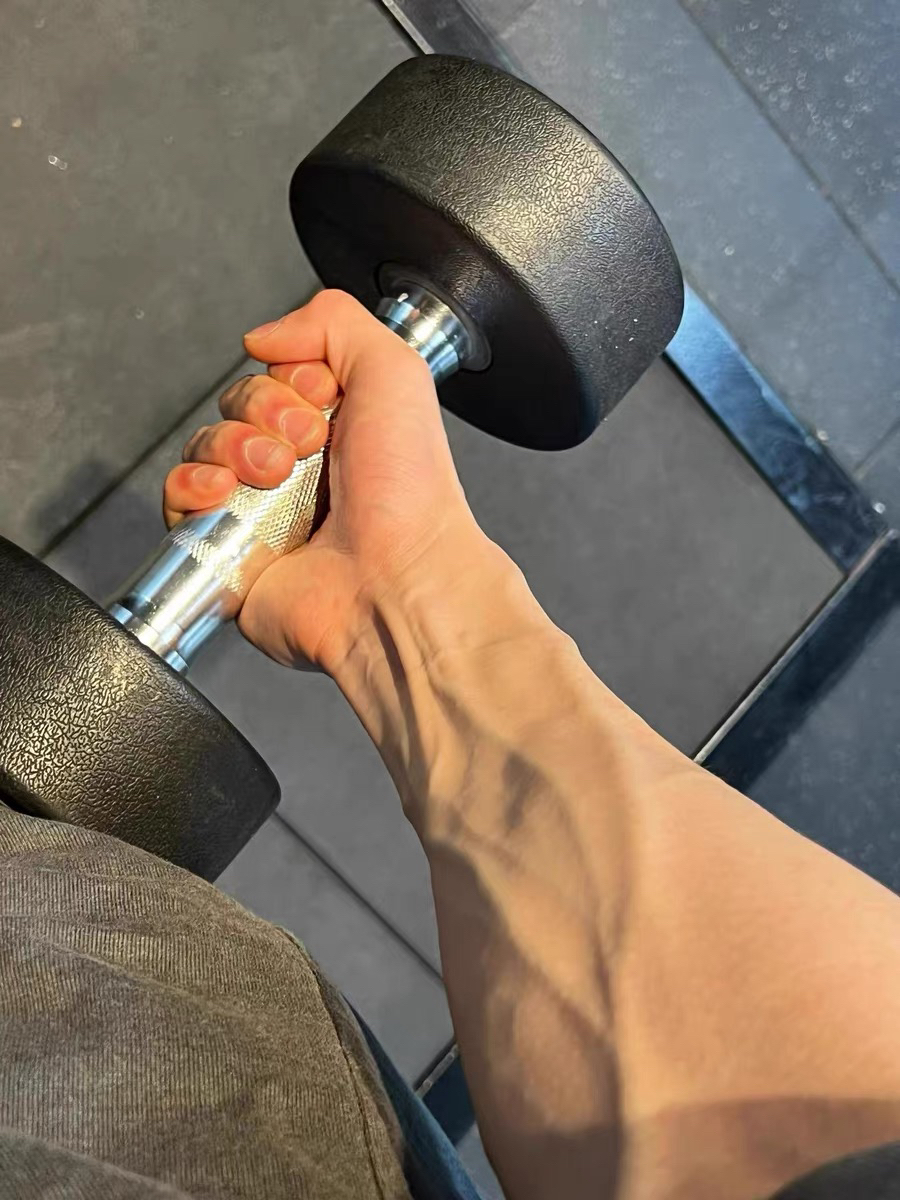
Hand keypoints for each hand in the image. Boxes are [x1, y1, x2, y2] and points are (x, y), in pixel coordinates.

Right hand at [163, 290, 491, 672]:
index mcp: (338, 428)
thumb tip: (263, 336)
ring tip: (276, 475)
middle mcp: (298, 469)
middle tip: (307, 445)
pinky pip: (179, 500)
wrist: (395, 578)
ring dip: (233, 447)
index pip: (276, 373)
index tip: (324, 399)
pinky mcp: (227, 550)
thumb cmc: (409, 493)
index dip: (292, 378)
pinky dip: (192, 485)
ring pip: (204, 446)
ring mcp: (260, 509)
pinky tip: (226, 492)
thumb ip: (332, 322)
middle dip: (264, 412)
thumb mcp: (394, 371)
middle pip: (236, 404)